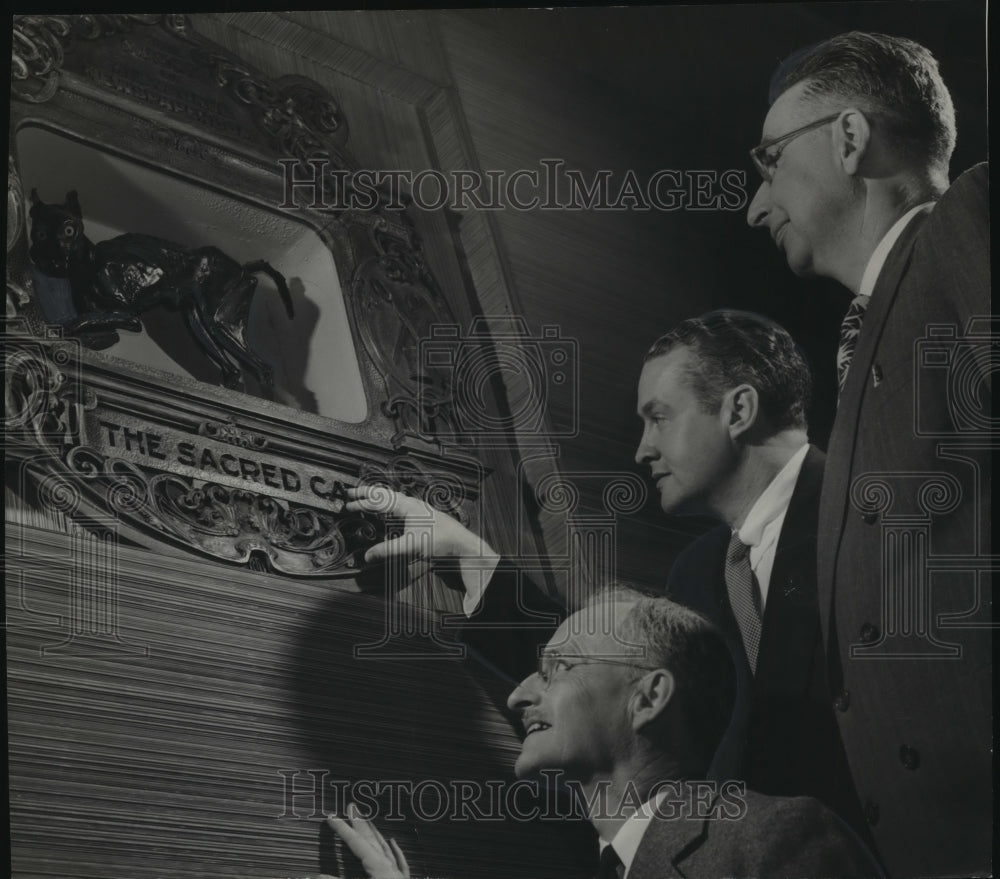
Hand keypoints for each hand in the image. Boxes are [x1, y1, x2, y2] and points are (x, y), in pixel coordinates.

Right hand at [326, 803, 409, 878]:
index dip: (342, 828)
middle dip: (359, 822)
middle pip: (371, 839)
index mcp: (378, 867)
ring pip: (385, 847)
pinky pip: (399, 860)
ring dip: (374, 832)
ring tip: (367, 820)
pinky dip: (395, 849)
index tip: (332, 817)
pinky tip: (393, 841)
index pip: (356, 842)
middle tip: (352, 807)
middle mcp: (389, 867)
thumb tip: (319, 875)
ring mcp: (397, 874)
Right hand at [345, 485, 498, 595]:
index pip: (379, 500)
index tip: (348, 504)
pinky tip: (387, 511)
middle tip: (351, 494)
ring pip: (392, 498)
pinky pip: (399, 504)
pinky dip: (388, 505)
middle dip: (367, 494)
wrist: (461, 542)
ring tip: (365, 500)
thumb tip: (367, 556)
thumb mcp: (411, 546)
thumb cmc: (440, 541)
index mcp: (407, 506)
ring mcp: (418, 508)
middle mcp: (412, 503)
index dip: (362, 502)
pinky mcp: (422, 515)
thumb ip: (387, 551)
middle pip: (384, 494)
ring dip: (377, 498)